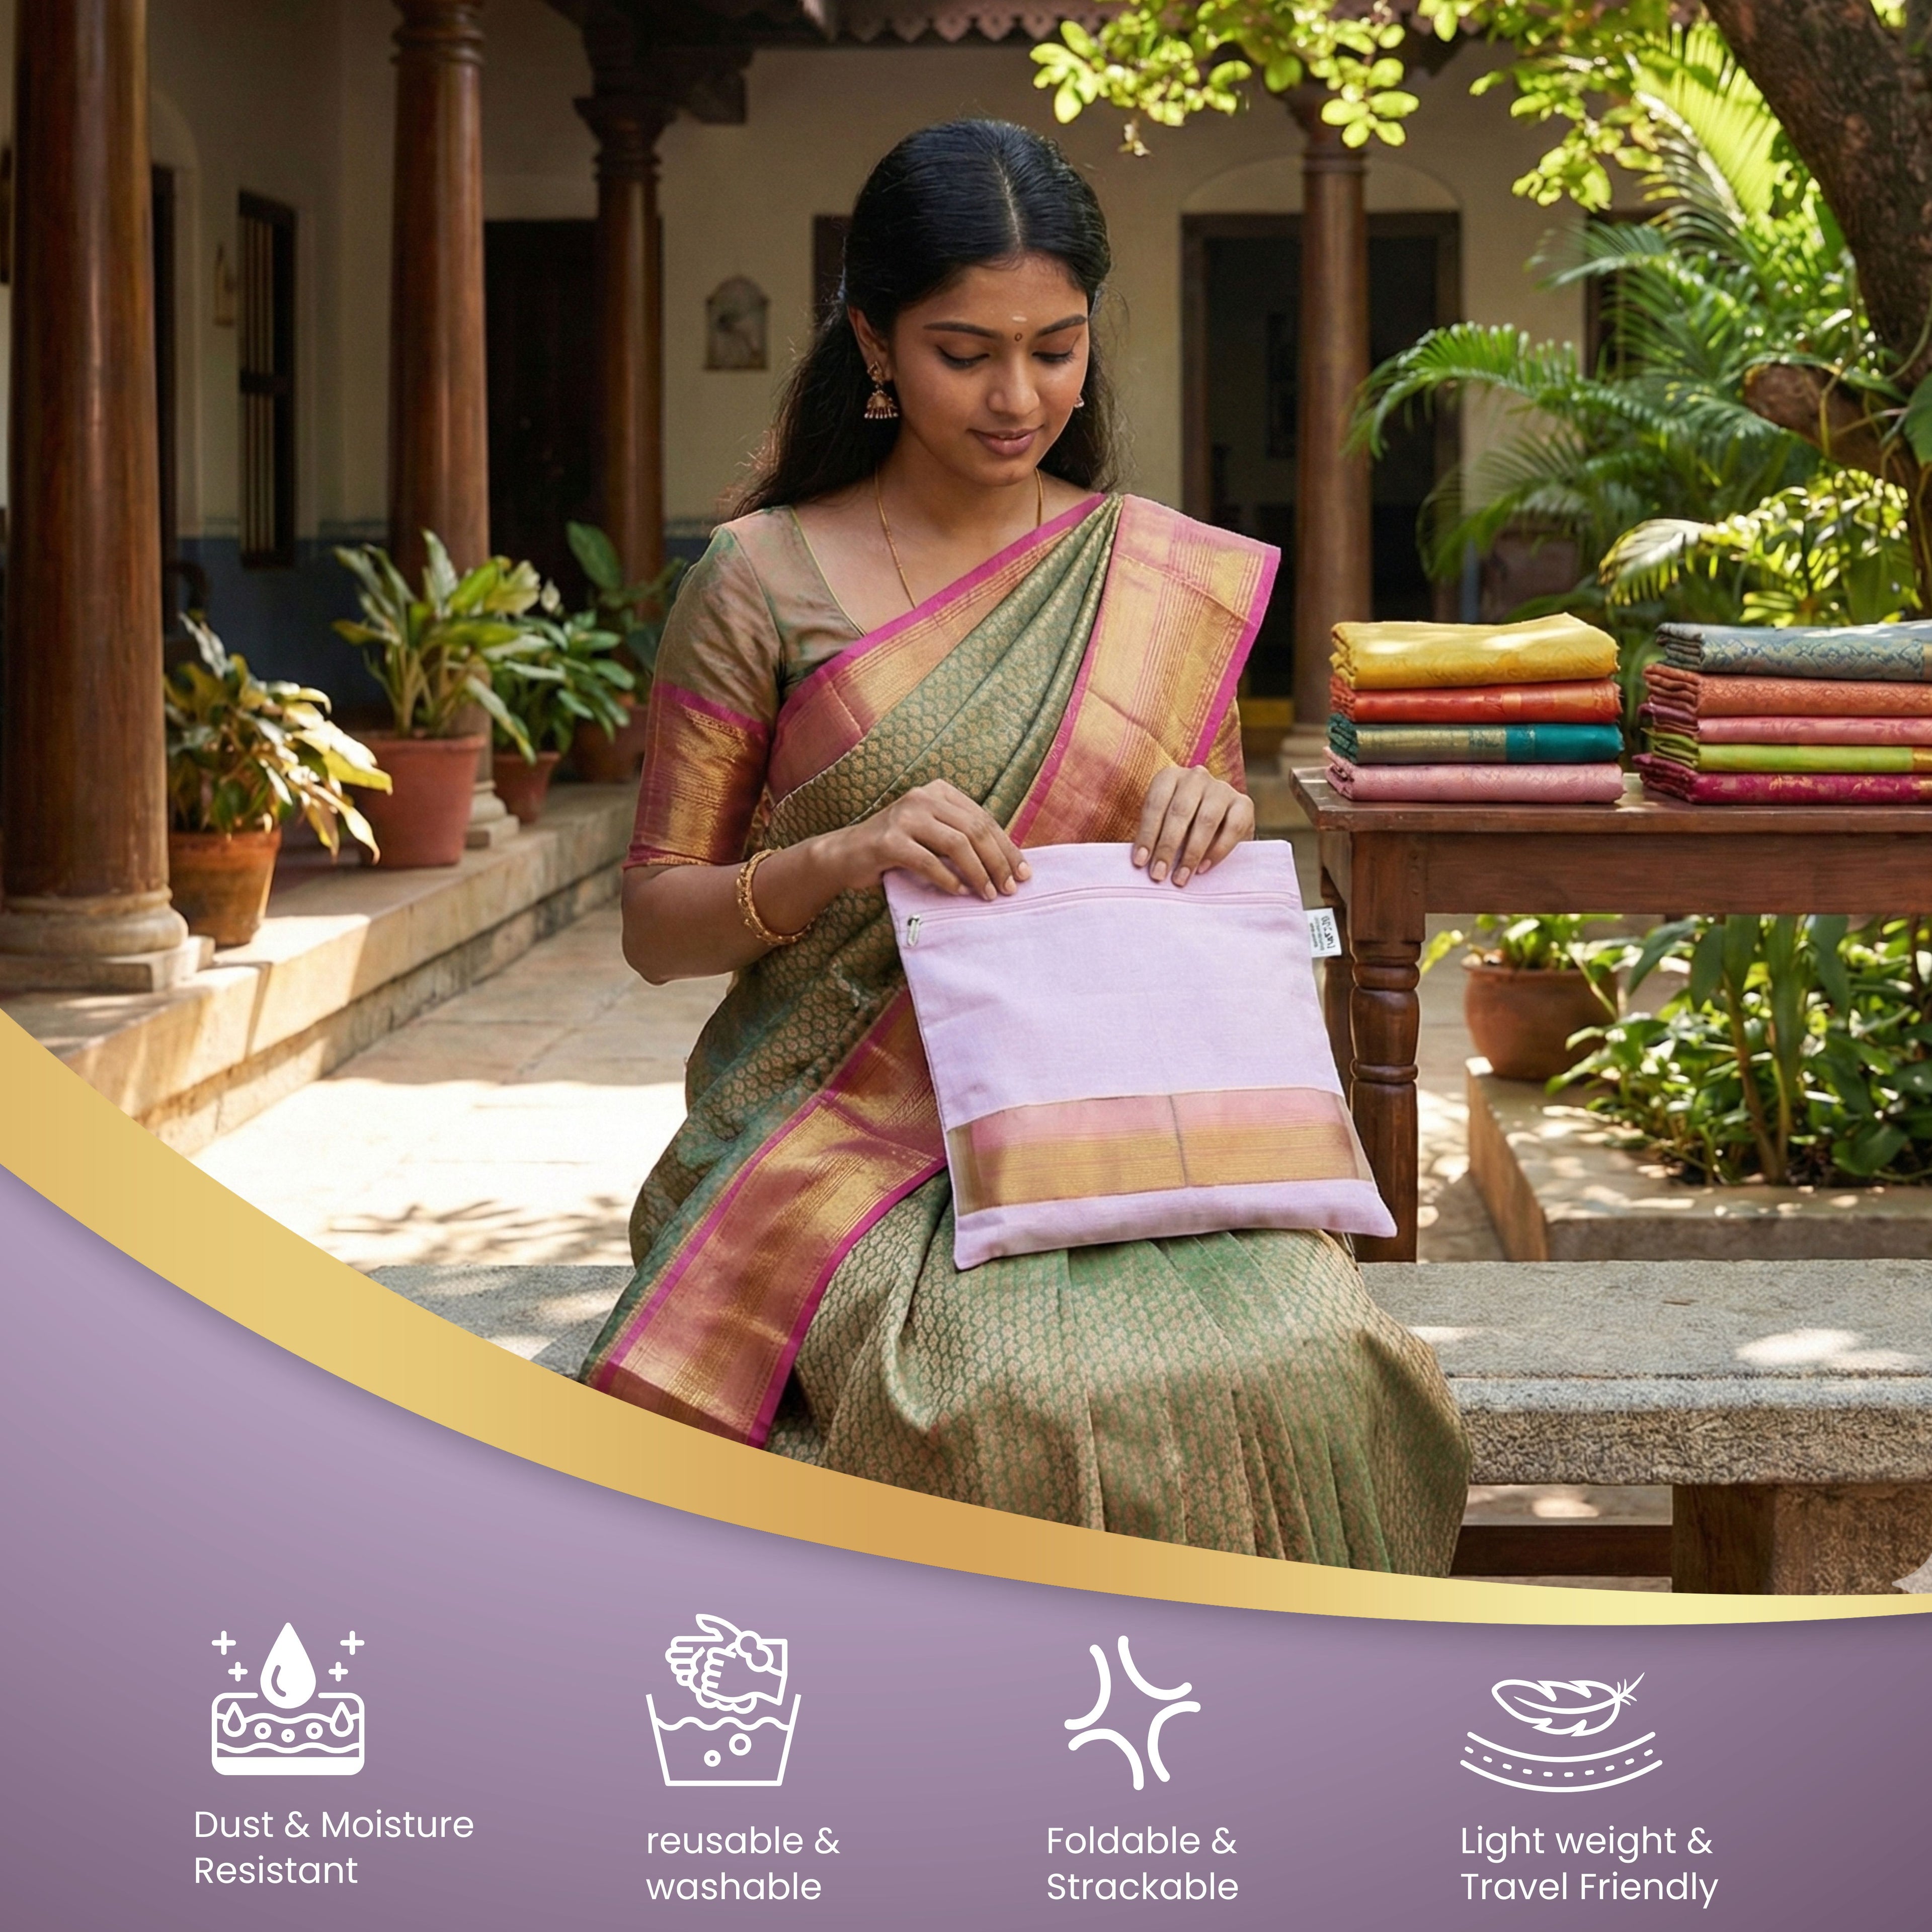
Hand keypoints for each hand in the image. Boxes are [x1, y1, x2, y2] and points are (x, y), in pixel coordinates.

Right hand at [835, 779, 1031, 900]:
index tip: (1023, 873)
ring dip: (978, 872)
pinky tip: (959, 892)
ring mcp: (904, 817)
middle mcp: (922, 797)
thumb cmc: (896, 848)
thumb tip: (1007, 863)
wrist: (846, 854)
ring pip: (956, 844)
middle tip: (1009, 888)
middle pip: (975, 829)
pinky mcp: (889, 841)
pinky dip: (948, 879)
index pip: (983, 818)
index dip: (1007, 847)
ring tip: (988, 894)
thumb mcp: (932, 835)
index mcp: (938, 791)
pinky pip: (928, 861)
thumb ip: (962, 838)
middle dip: (998, 861)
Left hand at [1133, 765, 1254, 885]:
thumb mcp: (1164, 824)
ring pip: (1206, 820)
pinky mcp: (1244, 803)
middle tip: (1159, 874)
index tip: (1140, 862)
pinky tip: (1203, 867)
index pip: (1155, 804)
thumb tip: (1143, 863)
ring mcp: (1222, 788)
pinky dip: (1217, 850)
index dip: (1147, 834)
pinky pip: (1232, 827)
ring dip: (1191, 852)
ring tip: (1181, 877)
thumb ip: (1155, 837)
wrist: (1221, 824)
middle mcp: (1196, 777)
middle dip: (1167, 846)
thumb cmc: (1183, 826)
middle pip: (1180, 812)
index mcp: (1170, 777)